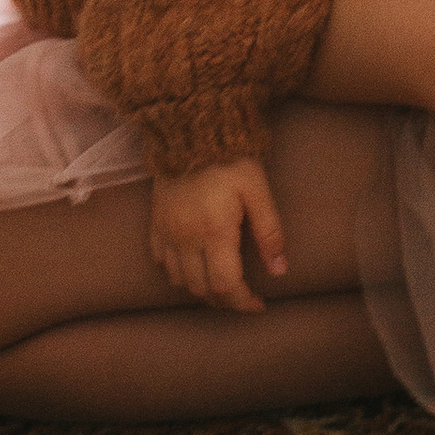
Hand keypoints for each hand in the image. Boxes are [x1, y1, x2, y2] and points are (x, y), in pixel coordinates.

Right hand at [147, 158, 288, 312]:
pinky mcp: (155, 223)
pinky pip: (161, 261)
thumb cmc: (230, 159)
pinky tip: (194, 263)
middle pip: (202, 290)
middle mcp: (186, 239)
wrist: (190, 131)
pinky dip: (178, 272)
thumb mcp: (258, 191)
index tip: (259, 304)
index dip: (243, 302)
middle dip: (225, 300)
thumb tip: (280, 271)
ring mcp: (167, 232)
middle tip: (244, 295)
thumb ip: (269, 233)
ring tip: (221, 282)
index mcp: (214, 232)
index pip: (226, 286)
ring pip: (179, 281)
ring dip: (201, 289)